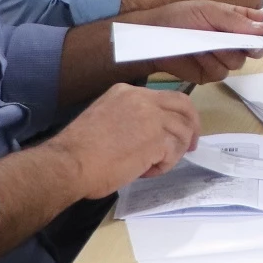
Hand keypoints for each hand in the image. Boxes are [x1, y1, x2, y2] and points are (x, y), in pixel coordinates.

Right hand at [49, 83, 200, 196]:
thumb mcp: (105, 117)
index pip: (164, 97)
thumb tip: (148, 133)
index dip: (177, 115)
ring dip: (174, 152)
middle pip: (184, 107)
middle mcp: (143, 99)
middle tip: (191, 145)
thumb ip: (129, 118)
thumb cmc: (79, 149)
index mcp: (127, 92)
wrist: (70, 163)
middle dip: (192, 126)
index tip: (179, 129)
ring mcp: (152, 118)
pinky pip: (174, 153)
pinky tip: (146, 171)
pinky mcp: (158, 139)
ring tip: (154, 165)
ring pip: (183, 132)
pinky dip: (164, 166)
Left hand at [128, 0, 262, 84]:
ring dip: (223, 54)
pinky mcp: (210, 73)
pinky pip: (221, 73)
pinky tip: (198, 55)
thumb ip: (236, 20)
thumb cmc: (180, 16)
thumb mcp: (209, 10)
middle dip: (247, 46)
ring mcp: (223, 58)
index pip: (261, 26)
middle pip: (255, 49)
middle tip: (239, 42)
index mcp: (237, 21)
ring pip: (238, 63)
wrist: (153, 36)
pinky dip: (210, 64)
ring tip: (205, 44)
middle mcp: (233, 41)